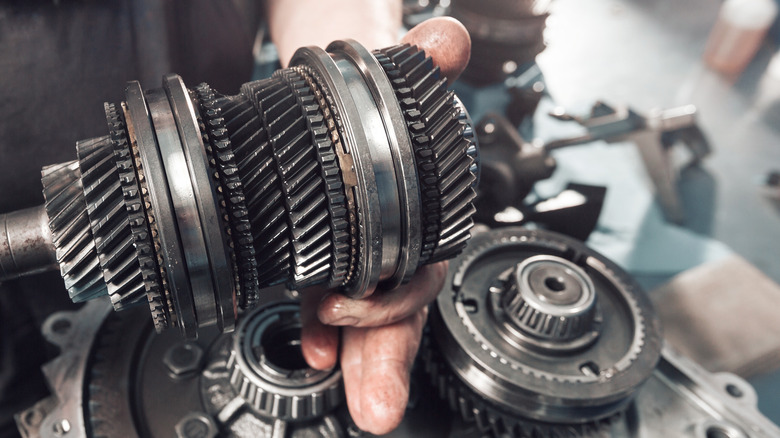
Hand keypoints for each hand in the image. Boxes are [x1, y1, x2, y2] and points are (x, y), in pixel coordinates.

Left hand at [262, 5, 470, 433]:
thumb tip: (446, 40)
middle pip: (398, 311)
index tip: (348, 305)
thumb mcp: (398, 75)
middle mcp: (400, 241)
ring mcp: (365, 253)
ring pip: (367, 318)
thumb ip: (425, 62)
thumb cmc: (380, 98)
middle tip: (371, 400)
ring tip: (328, 368)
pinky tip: (313, 342)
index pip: (424, 271)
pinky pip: (335, 303)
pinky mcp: (332, 255)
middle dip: (382, 354)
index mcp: (427, 212)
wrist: (352, 95)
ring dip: (353, 353)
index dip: (394, 298)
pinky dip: (324, 327)